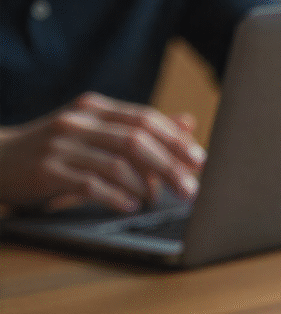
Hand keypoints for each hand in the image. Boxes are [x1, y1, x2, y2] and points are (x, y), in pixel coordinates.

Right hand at [0, 92, 205, 212]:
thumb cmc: (56, 148)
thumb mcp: (96, 132)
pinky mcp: (47, 170)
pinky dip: (116, 196)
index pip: (144, 119)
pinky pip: (90, 183)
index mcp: (95, 108)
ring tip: (159, 200)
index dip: (175, 140)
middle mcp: (79, 122)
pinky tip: (131, 205)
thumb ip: (139, 129)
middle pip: (136, 140)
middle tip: (190, 189)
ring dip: (145, 185)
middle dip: (169, 166)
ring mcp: (62, 145)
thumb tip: (187, 123)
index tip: (199, 161)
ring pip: (116, 162)